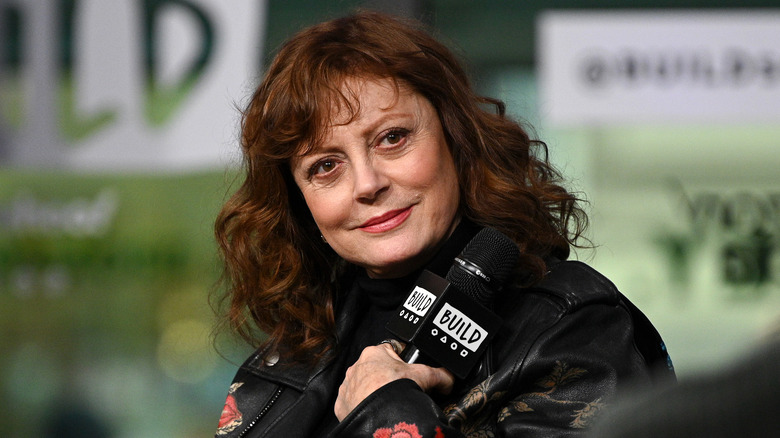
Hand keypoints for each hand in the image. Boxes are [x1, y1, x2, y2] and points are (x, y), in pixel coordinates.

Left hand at [334, 342, 453, 420]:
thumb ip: (440, 374)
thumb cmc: (396, 391)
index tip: (406, 374)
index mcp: (374, 353)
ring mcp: (347, 386)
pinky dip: (362, 408)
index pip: (389, 352)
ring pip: (362, 387)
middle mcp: (356, 367)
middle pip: (375, 370)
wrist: (380, 416)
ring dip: (372, 393)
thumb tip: (449, 378)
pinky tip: (374, 412)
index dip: (400, 363)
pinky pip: (352, 403)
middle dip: (386, 379)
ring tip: (387, 403)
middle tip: (399, 391)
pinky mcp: (342, 404)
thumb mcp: (424, 376)